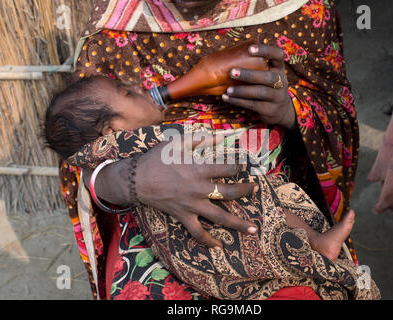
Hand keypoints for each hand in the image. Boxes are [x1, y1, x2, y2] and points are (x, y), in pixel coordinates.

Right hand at [134, 136, 257, 248]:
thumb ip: (200, 138)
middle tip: (255, 189)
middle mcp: (199, 189)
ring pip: (220, 217)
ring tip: (253, 229)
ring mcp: (192, 205)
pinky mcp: (183, 216)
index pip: (228, 168)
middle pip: (230, 192)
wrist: (136, 180)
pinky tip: (219, 246)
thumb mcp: (177, 142)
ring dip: (238, 224)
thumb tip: (220, 135)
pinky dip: (208, 241)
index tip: (245, 165)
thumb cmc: (157, 159)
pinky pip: (197, 232)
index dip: (240, 166)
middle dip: (246, 191)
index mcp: (199, 169)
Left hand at [222, 44, 295, 128]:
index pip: (277, 55)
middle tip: (232, 72)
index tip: (250, 49)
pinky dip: (238, 101)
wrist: (280, 111)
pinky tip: (227, 98)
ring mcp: (277, 96)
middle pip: (268, 77)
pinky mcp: (270, 109)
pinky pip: (253, 105)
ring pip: (260, 92)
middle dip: (249, 74)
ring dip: (242, 91)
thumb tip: (226, 56)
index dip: (265, 51)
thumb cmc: (266, 86)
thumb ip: (255, 66)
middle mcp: (281, 81)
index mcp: (279, 68)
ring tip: (228, 90)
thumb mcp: (267, 74)